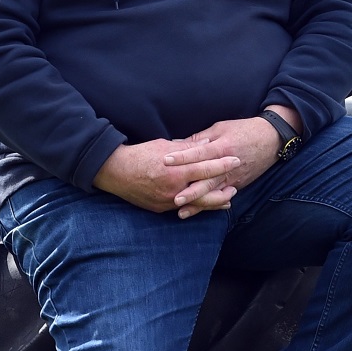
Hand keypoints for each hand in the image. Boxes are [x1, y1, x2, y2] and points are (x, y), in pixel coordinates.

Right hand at [93, 138, 239, 214]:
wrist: (115, 172)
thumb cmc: (140, 155)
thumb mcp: (164, 146)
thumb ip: (187, 147)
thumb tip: (206, 142)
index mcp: (175, 171)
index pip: (205, 168)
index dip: (222, 165)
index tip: (236, 160)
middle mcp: (173, 189)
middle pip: (206, 193)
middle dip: (223, 191)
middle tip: (236, 187)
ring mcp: (167, 202)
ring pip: (196, 204)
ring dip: (213, 202)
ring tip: (226, 200)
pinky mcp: (161, 209)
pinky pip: (182, 208)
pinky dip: (195, 206)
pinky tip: (203, 204)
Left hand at [163, 106, 302, 214]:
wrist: (272, 139)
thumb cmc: (244, 130)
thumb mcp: (221, 128)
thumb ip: (200, 139)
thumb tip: (177, 144)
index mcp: (221, 147)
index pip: (198, 153)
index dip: (182, 157)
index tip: (165, 161)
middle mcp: (227, 165)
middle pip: (206, 180)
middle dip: (190, 190)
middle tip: (173, 198)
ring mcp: (233, 177)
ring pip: (212, 193)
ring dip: (197, 203)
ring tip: (181, 211)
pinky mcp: (238, 184)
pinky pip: (221, 196)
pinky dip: (209, 205)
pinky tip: (198, 212)